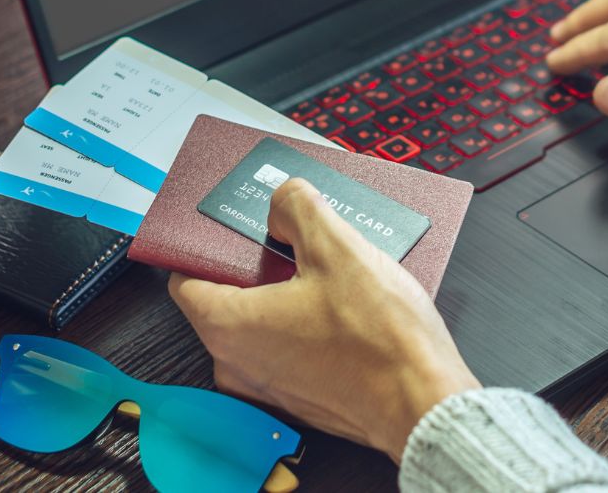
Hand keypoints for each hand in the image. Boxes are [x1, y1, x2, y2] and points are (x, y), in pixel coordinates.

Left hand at [169, 178, 479, 461]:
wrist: (423, 403)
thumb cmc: (381, 342)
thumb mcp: (338, 247)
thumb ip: (298, 209)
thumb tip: (284, 204)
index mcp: (228, 326)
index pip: (184, 278)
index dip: (206, 247)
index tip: (234, 230)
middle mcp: (237, 364)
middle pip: (224, 300)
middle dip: (257, 267)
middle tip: (293, 241)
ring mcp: (267, 388)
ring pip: (259, 325)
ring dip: (285, 295)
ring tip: (327, 269)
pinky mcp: (299, 400)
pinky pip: (286, 350)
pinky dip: (304, 326)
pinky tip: (344, 306)